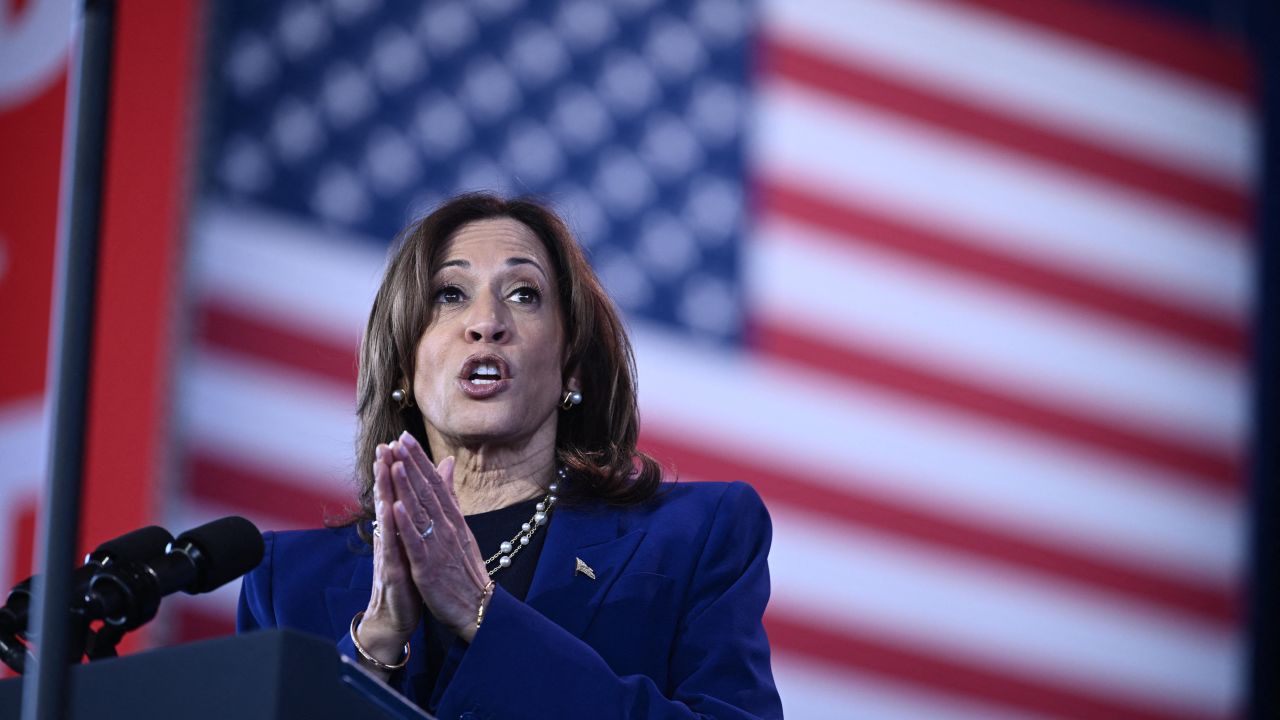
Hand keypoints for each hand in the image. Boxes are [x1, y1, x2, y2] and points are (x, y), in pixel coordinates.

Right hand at [353, 443, 422, 669]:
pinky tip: (391, 510)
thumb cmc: (406, 578)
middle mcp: (389, 539)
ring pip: (385, 519)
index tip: (396, 440)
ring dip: (384, 492)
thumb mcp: (413, 544)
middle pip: (386, 499)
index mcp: (397, 531)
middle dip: (385, 472)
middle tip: (384, 444)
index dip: (395, 468)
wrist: (396, 618)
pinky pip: (393, 547)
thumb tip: (418, 497)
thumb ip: (415, 517)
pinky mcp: (394, 573)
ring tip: (384, 466)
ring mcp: (389, 554)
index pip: (395, 494)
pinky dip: (392, 528)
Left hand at [388, 432, 491, 642]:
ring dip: (407, 487)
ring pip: (420, 511)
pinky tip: (397, 507)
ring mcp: (437, 546)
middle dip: (411, 465)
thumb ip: (451, 497)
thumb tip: (447, 466)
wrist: (477, 607)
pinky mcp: (428, 567)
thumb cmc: (464, 569)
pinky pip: (416, 542)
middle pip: (427, 492)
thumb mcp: (460, 528)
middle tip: (398, 441)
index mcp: (453, 519)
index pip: (435, 484)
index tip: (406, 438)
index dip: (419, 460)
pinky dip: (406, 524)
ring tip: (395, 464)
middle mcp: (446, 528)